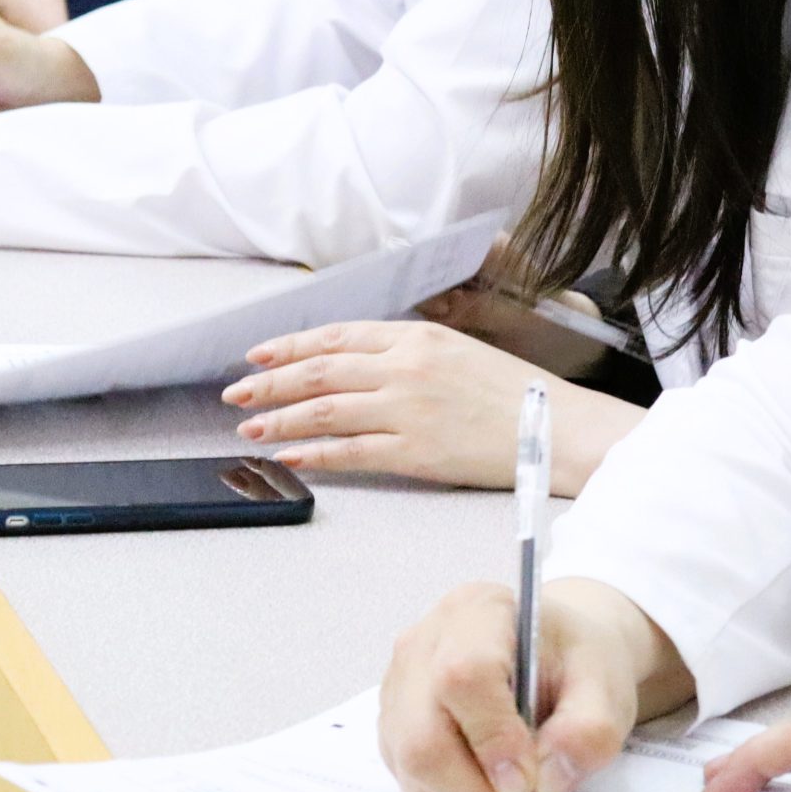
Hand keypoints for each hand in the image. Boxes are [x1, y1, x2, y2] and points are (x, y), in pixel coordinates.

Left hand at [224, 323, 635, 491]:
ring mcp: (407, 410)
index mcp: (416, 336)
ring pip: (325, 411)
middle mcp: (404, 368)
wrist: (554, 428)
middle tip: (236, 394)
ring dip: (280, 419)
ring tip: (250, 429)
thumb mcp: (459, 349)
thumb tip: (358, 363)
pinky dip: (314, 453)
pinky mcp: (414, 452)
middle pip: (319, 372)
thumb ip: (408, 350)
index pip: (336, 337)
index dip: (290, 346)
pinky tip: (290, 455)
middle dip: (270, 383)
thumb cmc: (513, 390)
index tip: (257, 355)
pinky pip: (350, 452)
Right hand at [380, 579, 656, 791]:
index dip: (493, 738)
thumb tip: (547, 781)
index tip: (526, 779)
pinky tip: (487, 787)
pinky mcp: (393, 729)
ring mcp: (400, 688)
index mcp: (479, 611)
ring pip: (411, 768)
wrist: (554, 660)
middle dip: (474, 789)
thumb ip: (589, 730)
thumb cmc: (575, 663)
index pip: (465, 675)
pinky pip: (411, 785)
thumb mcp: (606, 685)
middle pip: (423, 734)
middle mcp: (424, 644)